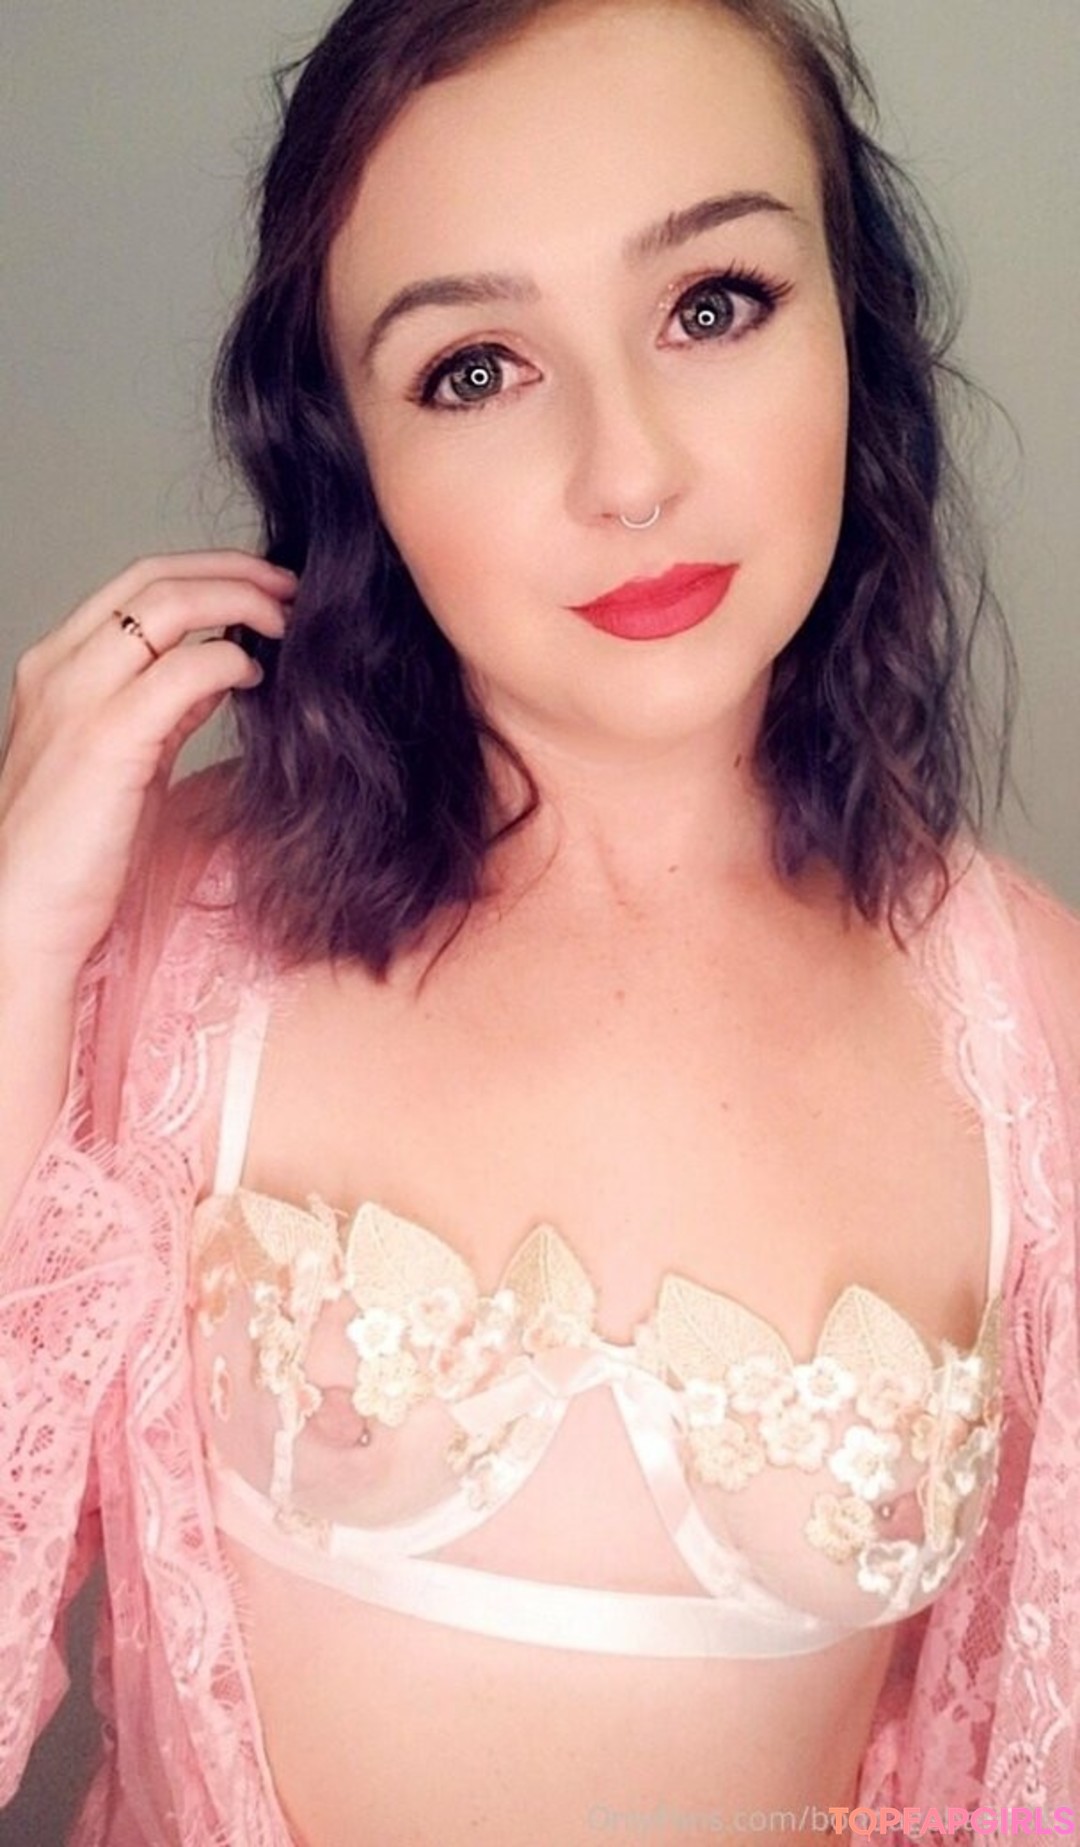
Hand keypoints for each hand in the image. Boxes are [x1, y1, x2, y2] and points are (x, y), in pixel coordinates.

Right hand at [0, 550, 295, 974]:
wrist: (23, 918)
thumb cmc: (73, 855)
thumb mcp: (123, 760)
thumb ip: (164, 709)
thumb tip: (218, 669)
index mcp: (55, 668)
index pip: (135, 583)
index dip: (207, 571)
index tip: (262, 585)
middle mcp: (58, 669)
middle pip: (154, 577)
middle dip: (233, 571)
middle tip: (293, 588)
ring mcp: (78, 699)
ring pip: (168, 606)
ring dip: (240, 602)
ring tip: (288, 623)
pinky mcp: (108, 739)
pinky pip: (184, 670)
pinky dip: (229, 660)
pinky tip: (256, 676)